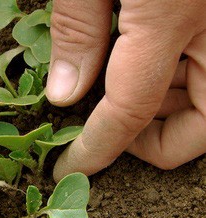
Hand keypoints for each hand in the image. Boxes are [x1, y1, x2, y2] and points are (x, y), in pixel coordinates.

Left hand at [46, 0, 205, 180]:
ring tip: (111, 96)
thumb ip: (77, 28)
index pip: (131, 110)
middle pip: (198, 123)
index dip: (97, 148)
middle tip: (102, 131)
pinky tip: (134, 62)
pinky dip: (176, 78)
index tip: (70, 166)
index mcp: (170, 14)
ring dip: (165, 109)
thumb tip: (62, 94)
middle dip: (151, 142)